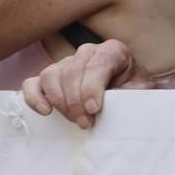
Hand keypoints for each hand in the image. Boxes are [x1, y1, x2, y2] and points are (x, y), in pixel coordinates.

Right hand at [22, 40, 144, 128]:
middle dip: (76, 100)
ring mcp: (65, 62)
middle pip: (71, 71)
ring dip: (59, 101)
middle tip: (85, 122)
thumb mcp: (142, 92)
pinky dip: (34, 97)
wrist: (129, 95)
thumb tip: (120, 105)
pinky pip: (32, 83)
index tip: (94, 109)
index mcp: (113, 51)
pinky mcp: (50, 77)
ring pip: (51, 75)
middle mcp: (87, 52)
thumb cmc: (134, 92)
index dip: (92, 88)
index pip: (97, 65)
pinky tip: (45, 111)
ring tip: (74, 120)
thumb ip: (133, 94)